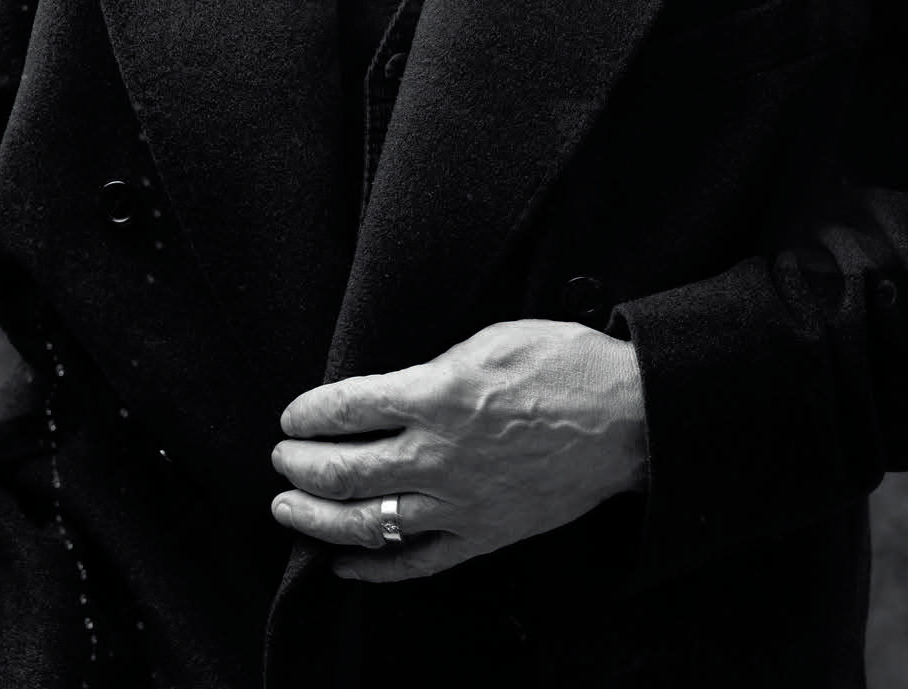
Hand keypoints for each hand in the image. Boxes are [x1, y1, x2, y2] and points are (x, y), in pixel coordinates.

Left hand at [270, 318, 646, 581]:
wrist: (626, 420)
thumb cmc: (563, 366)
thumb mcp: (489, 339)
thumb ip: (434, 367)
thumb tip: (394, 389)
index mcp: (435, 394)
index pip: (345, 407)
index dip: (307, 413)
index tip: (292, 415)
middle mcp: (437, 453)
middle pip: (342, 470)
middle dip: (299, 466)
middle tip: (282, 460)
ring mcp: (458, 502)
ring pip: (366, 523)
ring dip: (316, 518)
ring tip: (289, 509)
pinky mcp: (482, 535)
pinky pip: (417, 563)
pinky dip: (374, 568)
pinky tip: (346, 565)